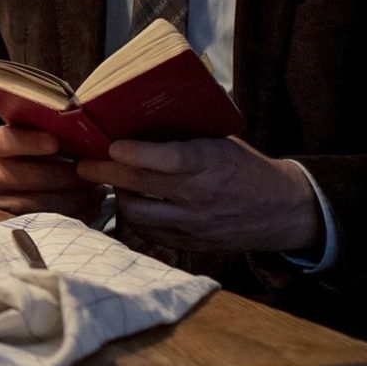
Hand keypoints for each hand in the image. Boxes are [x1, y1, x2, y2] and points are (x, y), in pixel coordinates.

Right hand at [0, 125, 104, 223]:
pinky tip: (89, 205)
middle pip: (37, 177)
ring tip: (97, 190)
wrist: (8, 186)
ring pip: (46, 204)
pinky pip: (51, 223)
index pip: (9, 141)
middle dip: (73, 175)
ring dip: (80, 197)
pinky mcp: (14, 225)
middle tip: (96, 172)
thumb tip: (84, 136)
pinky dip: (76, 214)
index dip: (32, 142)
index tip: (55, 142)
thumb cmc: (29, 155)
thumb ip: (49, 132)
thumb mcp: (30, 137)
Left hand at [76, 138, 322, 254]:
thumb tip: (136, 121)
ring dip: (119, 196)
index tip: (113, 145)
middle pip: (142, 186)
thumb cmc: (246, 168)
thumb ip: (184, 138)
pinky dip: (136, 217)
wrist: (282, 210)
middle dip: (105, 173)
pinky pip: (149, 232)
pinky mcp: (190, 244)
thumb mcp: (221, 143)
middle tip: (83, 164)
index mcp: (211, 162)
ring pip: (139, 213)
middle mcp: (200, 195)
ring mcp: (194, 224)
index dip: (139, 153)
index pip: (172, 159)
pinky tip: (133, 203)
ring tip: (112, 181)